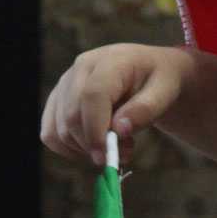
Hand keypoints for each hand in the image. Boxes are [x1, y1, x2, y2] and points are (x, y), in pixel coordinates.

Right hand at [42, 44, 194, 165]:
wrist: (150, 71)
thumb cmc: (159, 80)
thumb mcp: (166, 91)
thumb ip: (145, 109)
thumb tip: (119, 129)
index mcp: (110, 60)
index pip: (92, 96)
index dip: (96, 131)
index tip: (107, 158)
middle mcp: (81, 67)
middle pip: (72, 115)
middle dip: (94, 145)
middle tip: (125, 152)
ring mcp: (66, 82)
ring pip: (59, 128)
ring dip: (84, 149)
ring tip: (116, 145)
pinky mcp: (58, 98)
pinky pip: (50, 132)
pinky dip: (68, 149)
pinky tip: (94, 146)